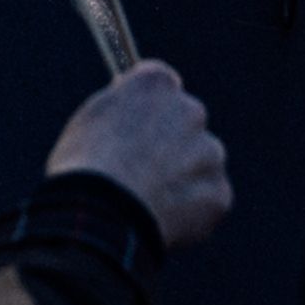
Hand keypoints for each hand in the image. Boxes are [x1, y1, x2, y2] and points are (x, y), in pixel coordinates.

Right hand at [45, 59, 230, 252]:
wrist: (103, 213)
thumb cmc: (86, 166)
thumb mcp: (91, 120)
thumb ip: (121, 107)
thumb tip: (129, 112)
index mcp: (157, 85)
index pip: (162, 85)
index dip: (149, 108)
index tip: (141, 125)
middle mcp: (191, 111)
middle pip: (186, 122)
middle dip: (171, 142)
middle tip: (144, 170)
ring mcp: (209, 153)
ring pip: (201, 162)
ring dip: (184, 176)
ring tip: (149, 202)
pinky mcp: (219, 192)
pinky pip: (208, 198)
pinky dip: (192, 210)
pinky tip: (162, 219)